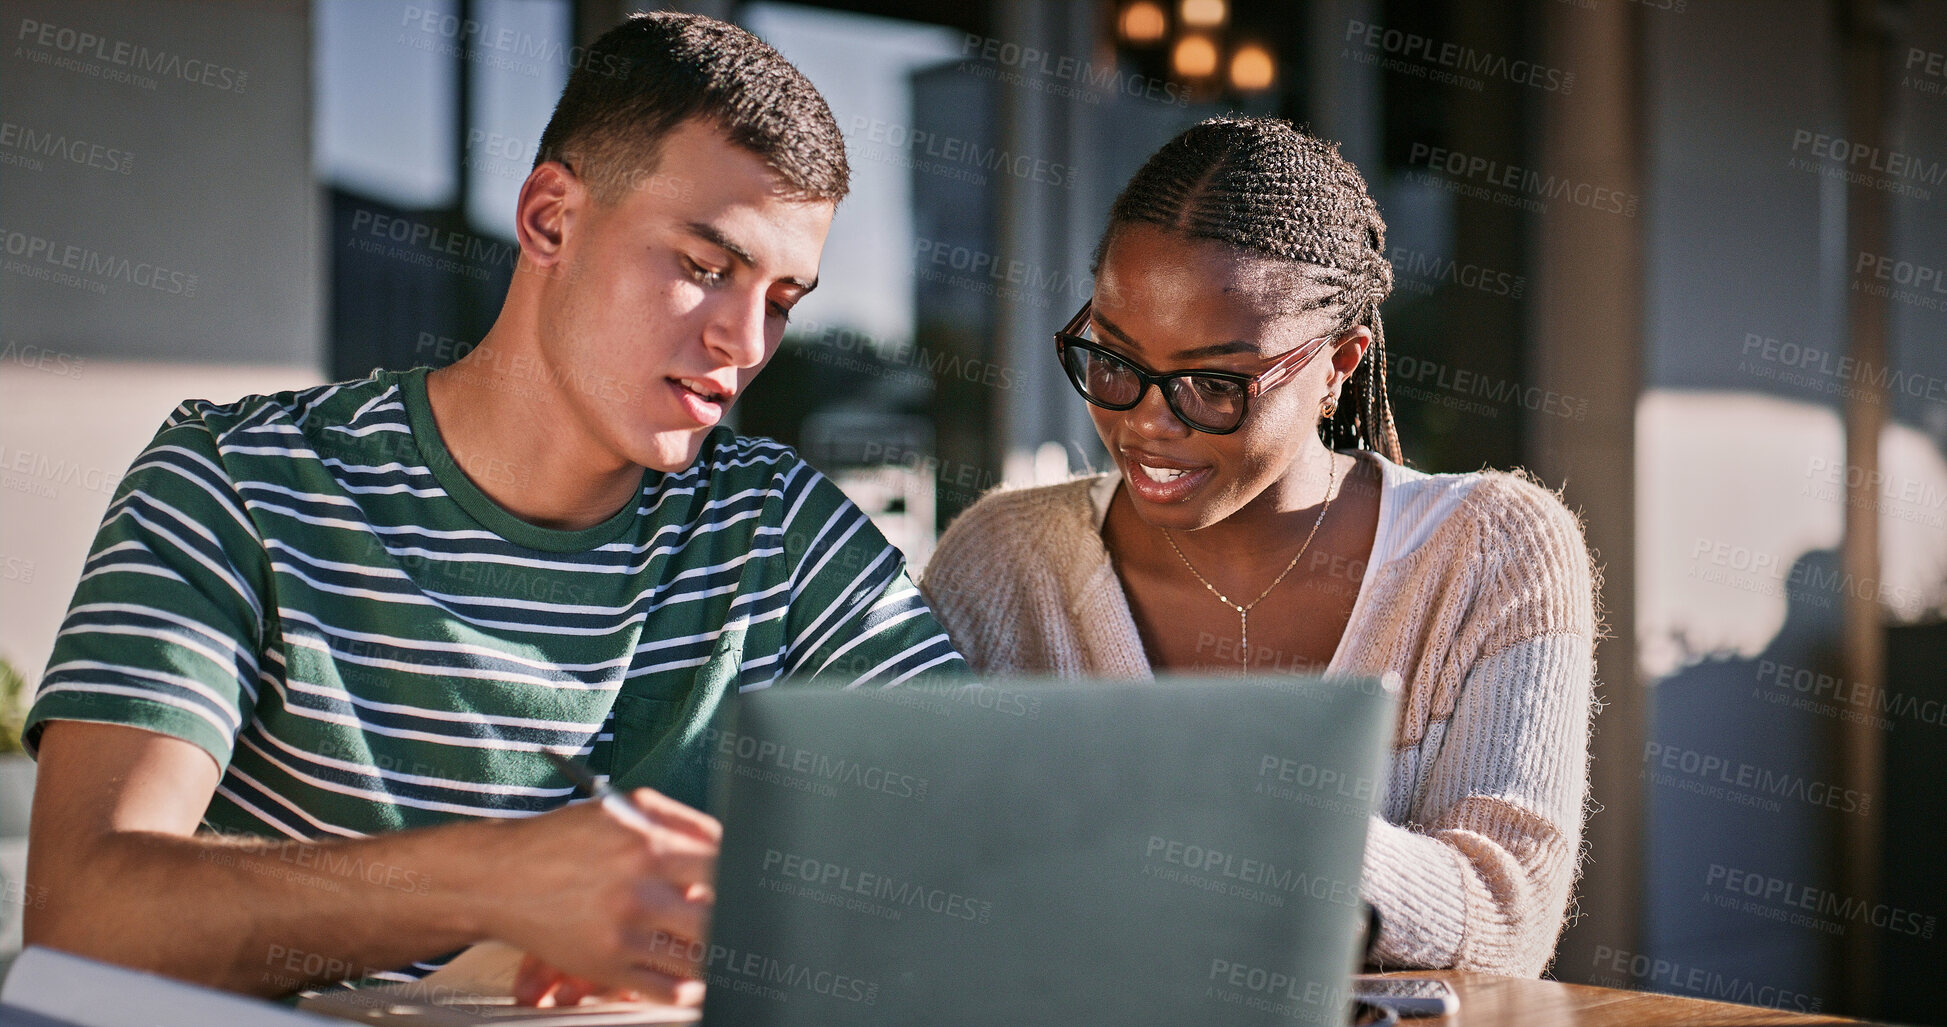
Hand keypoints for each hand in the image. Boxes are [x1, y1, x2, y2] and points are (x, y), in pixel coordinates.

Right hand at [485, 787, 719, 1003]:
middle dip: (731, 919)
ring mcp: (624, 932)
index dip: (742, 877)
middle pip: (718, 915)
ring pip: (698, 957)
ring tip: (719, 949)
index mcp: (649, 845)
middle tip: (740, 921)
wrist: (500, 877)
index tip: (749, 885)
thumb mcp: (623, 808)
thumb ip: (679, 818)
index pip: (724, 866)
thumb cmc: (563, 840)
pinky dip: (689, 989)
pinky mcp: (607, 966)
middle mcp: (639, 889)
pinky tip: (694, 979)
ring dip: (713, 955)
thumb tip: (727, 838)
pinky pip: (666, 989)